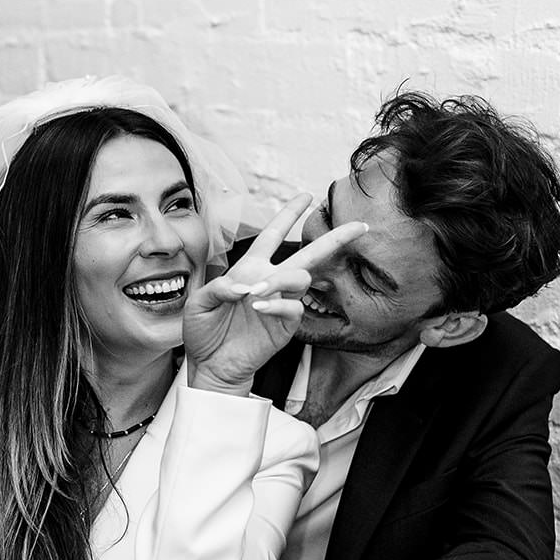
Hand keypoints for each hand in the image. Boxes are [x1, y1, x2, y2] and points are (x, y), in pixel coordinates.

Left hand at [184, 197, 366, 393]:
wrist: (211, 364)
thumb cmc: (204, 331)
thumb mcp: (200, 303)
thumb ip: (217, 288)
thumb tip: (242, 285)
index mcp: (250, 268)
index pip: (272, 234)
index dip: (288, 214)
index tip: (306, 196)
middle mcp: (270, 280)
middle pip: (308, 253)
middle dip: (334, 238)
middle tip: (359, 226)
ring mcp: (281, 302)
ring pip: (301, 277)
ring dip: (281, 279)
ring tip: (255, 292)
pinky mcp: (285, 325)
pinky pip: (293, 307)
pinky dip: (276, 304)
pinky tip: (258, 306)